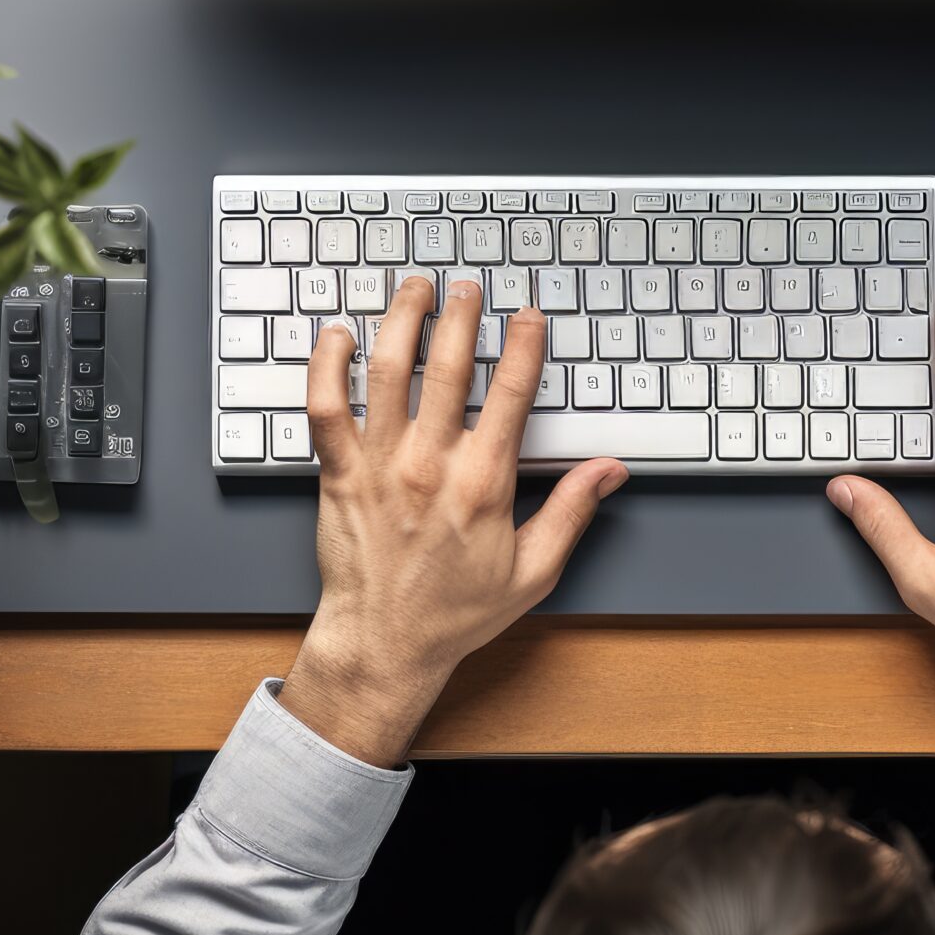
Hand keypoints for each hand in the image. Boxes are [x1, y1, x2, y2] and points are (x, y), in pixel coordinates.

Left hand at [281, 278, 627, 765]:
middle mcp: (430, 464)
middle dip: (462, 316)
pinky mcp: (339, 473)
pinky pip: (325, 406)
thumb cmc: (454, 613)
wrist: (385, 645)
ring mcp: (380, 464)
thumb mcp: (534, 570)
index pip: (512, 395)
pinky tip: (338, 335)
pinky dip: (327, 364)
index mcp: (483, 484)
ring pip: (387, 371)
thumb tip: (609, 471)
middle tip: (468, 289)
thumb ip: (572, 512)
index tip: (528, 318)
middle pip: (449, 367)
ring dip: (402, 320)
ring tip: (415, 290)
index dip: (524, 346)